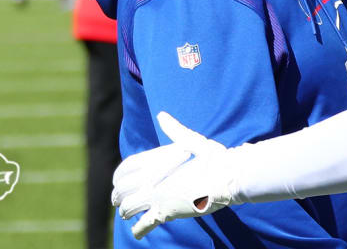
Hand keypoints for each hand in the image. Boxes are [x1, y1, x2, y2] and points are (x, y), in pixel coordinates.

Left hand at [111, 112, 240, 238]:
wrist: (228, 177)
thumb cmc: (215, 158)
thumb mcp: (194, 141)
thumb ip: (175, 130)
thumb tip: (162, 115)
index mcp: (155, 160)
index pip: (126, 168)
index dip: (119, 176)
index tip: (118, 181)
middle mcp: (151, 179)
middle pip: (122, 190)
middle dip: (118, 196)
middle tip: (119, 200)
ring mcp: (156, 197)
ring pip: (128, 208)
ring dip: (125, 211)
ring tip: (127, 214)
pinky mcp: (166, 213)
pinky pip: (144, 224)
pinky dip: (139, 230)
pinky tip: (138, 232)